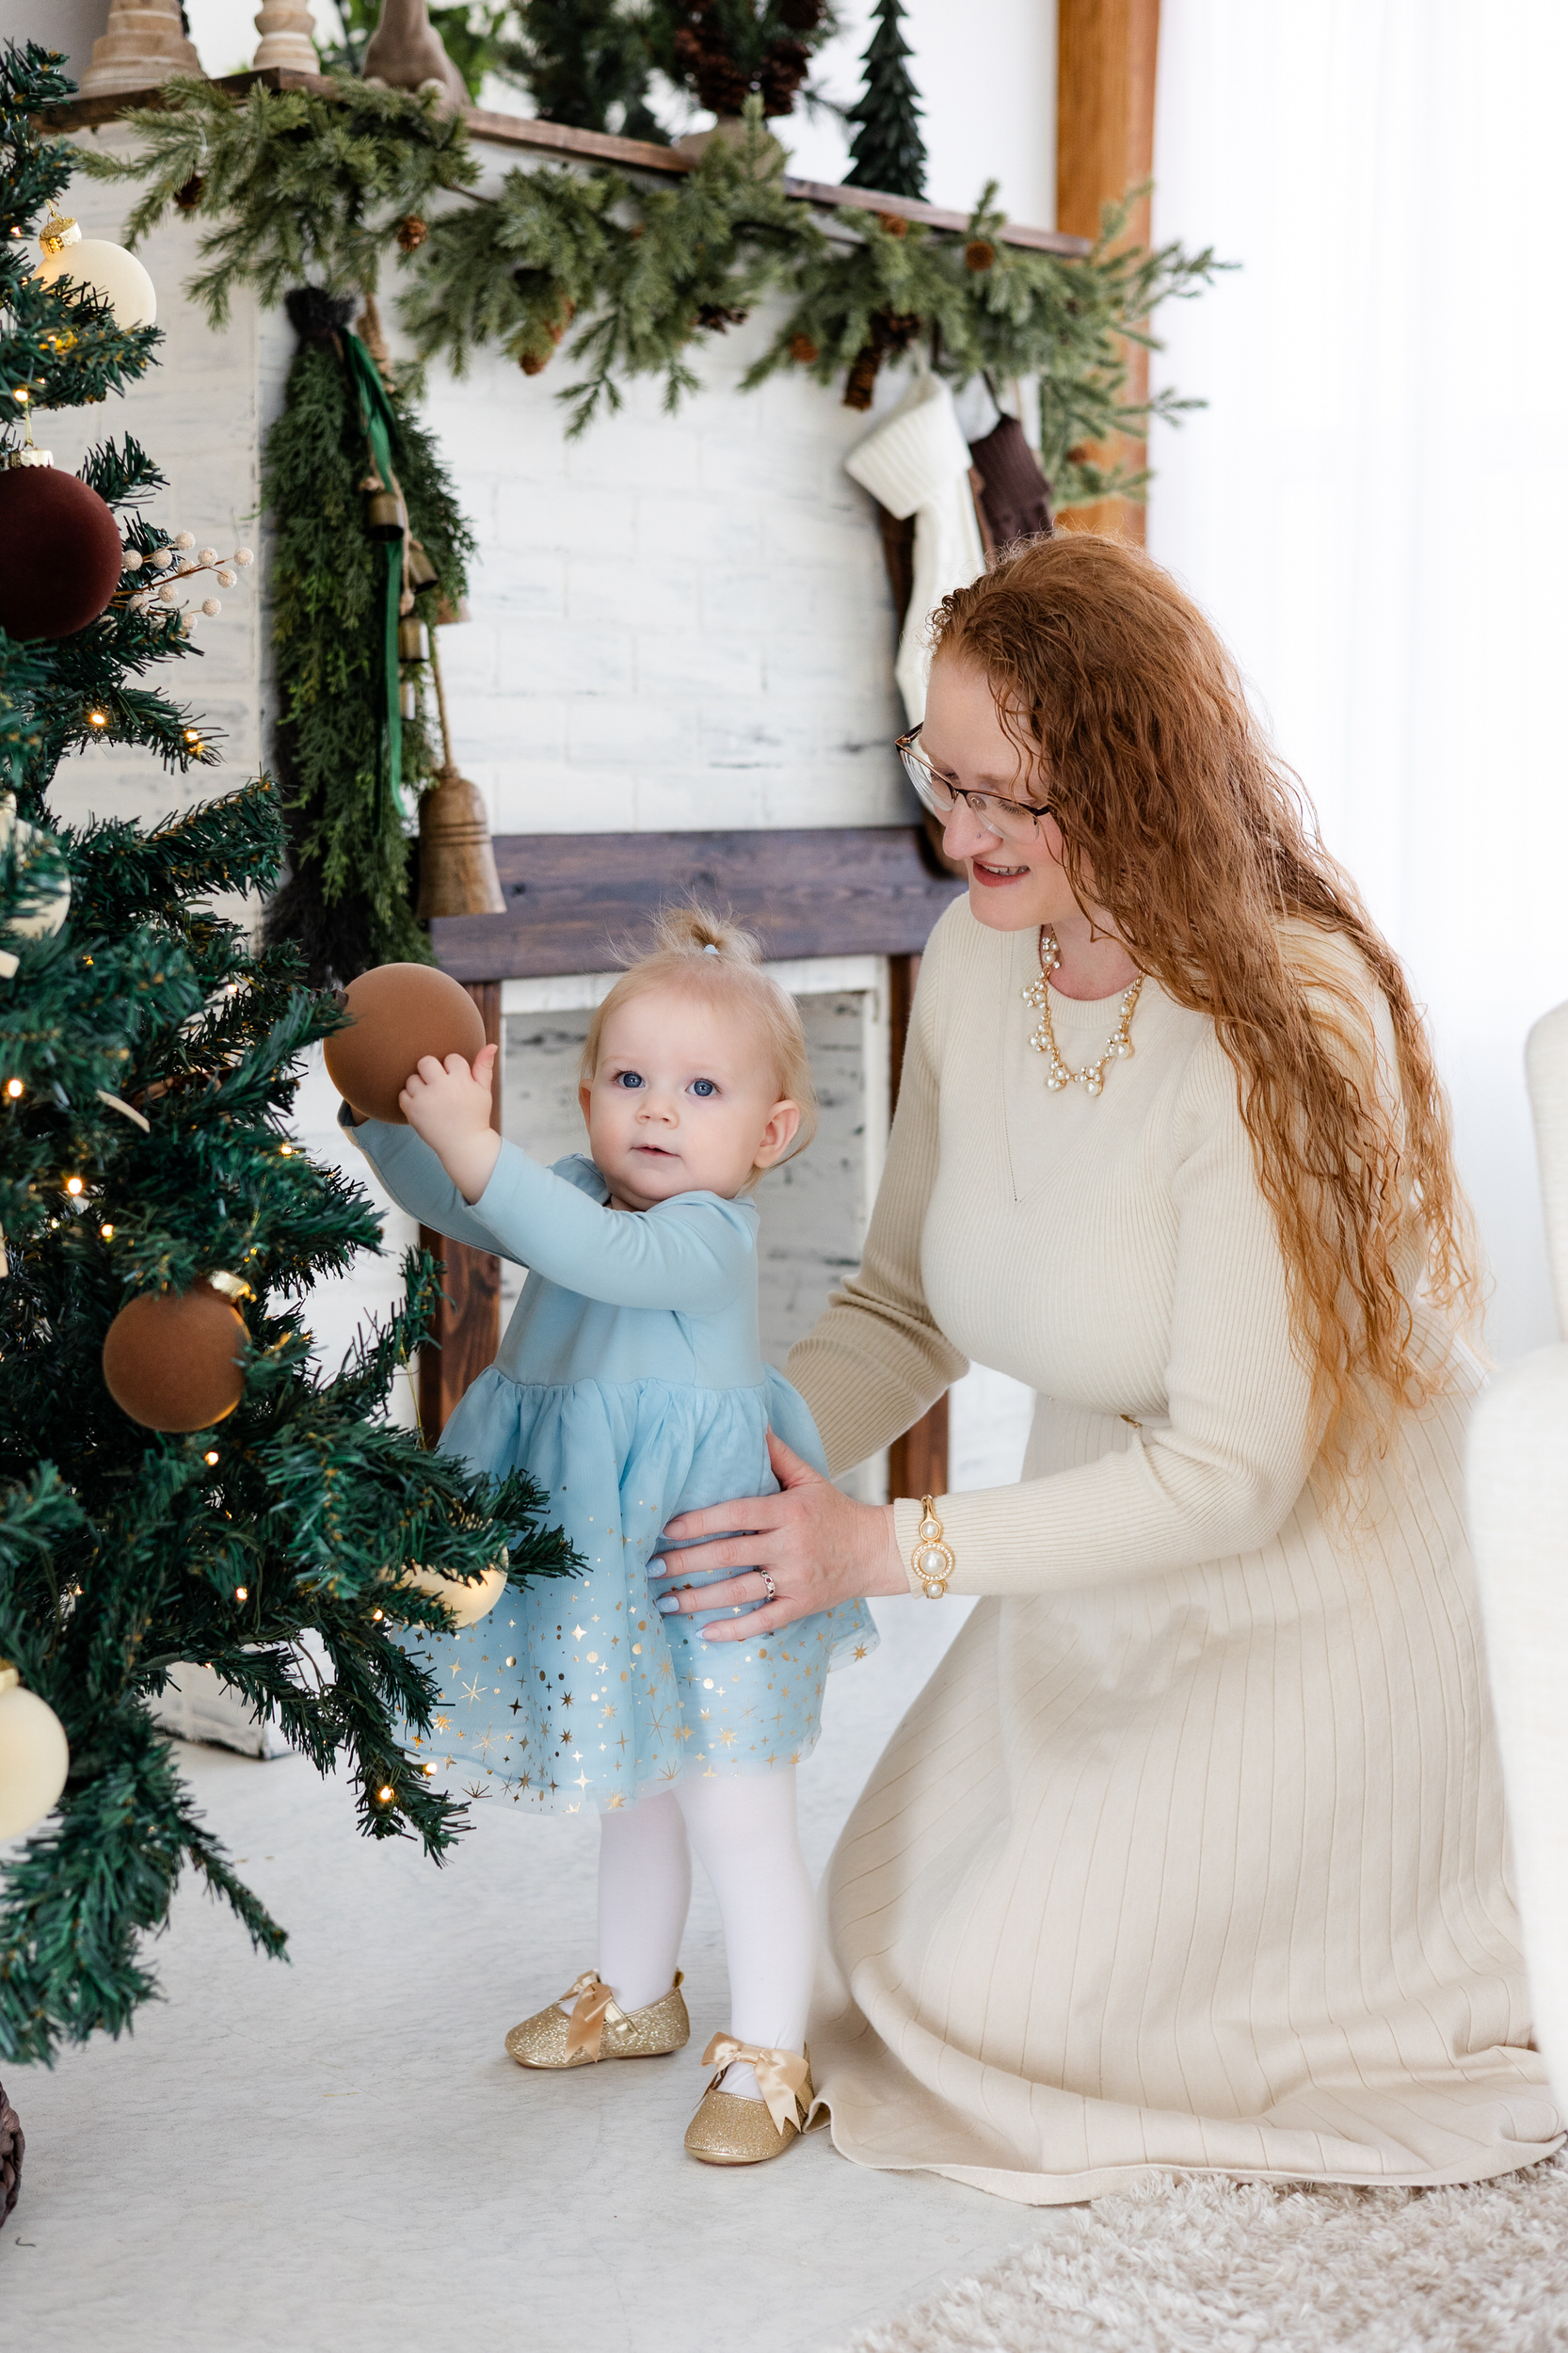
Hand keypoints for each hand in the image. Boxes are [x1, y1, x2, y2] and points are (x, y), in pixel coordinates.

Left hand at [399, 1044, 500, 1203]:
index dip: (453, 1070)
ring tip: (431, 1099)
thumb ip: (484, 1067)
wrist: (464, 1146)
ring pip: (412, 1078)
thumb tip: (491, 1044)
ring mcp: (425, 1099)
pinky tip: (423, 1107)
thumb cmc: (475, 1116)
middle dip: (430, 1071)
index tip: (457, 1085)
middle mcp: (442, 1087)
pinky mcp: (413, 1111)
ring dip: (419, 1086)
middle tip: (437, 1086)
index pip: (451, 1058)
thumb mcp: (484, 1092)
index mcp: (461, 1080)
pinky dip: (410, 1100)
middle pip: (426, 1062)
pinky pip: (403, 1094)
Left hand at [650, 1430, 905, 1641]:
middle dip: (686, 1562)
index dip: (700, 1522)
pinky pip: (763, 1621)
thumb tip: (752, 1422)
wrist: (877, 1551)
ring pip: (740, 1592)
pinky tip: (704, 1633)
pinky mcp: (802, 1606)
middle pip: (729, 1555)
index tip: (667, 1528)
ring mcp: (796, 1580)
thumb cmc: (836, 1511)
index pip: (737, 1515)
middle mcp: (790, 1546)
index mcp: (788, 1512)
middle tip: (651, 1567)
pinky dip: (734, 1629)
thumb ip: (778, 1454)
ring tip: (664, 1601)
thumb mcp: (810, 1478)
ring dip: (698, 1599)